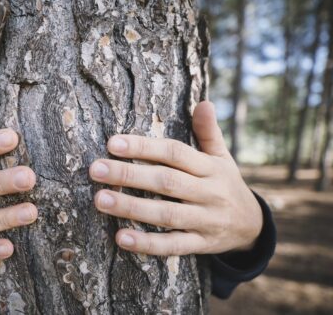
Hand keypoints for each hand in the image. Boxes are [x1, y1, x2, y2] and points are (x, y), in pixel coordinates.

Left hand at [89, 101, 262, 255]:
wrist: (253, 227)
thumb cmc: (226, 185)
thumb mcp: (222, 158)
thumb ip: (209, 133)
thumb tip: (204, 102)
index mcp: (210, 168)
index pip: (174, 153)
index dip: (144, 147)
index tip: (113, 143)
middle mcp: (208, 193)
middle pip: (166, 181)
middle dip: (129, 175)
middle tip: (96, 169)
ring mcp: (205, 220)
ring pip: (166, 214)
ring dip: (131, 208)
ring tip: (100, 200)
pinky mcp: (201, 244)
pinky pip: (173, 245)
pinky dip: (147, 244)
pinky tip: (121, 238)